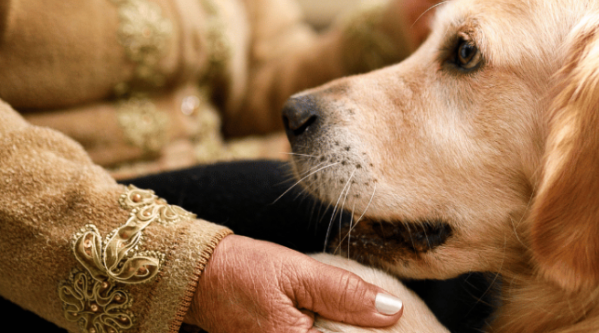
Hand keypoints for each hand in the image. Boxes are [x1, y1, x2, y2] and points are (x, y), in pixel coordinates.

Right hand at [184, 235, 403, 332]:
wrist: (198, 277)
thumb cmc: (244, 270)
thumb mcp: (298, 272)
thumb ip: (345, 293)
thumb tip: (394, 311)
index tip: (400, 325)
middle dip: (361, 332)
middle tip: (387, 319)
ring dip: (345, 331)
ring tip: (365, 322)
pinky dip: (328, 331)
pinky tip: (338, 325)